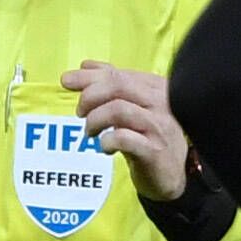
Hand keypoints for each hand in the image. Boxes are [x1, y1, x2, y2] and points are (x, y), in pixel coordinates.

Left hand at [61, 62, 192, 201]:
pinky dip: (106, 141)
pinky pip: (123, 138)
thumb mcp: (135, 107)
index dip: (89, 76)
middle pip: (118, 86)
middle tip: (80, 112)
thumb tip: (85, 65)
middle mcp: (162, 102)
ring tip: (91, 132)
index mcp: (156, 87)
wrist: (173, 174)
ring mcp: (159, 126)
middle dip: (89, 96)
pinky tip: (105, 147)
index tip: (67, 81)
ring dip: (95, 120)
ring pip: (118, 109)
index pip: (118, 74)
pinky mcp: (154, 151)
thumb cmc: (150, 137)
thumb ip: (113, 85)